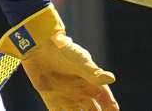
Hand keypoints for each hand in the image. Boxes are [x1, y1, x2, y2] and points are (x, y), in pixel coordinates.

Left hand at [0, 5, 118, 110]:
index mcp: (92, 83)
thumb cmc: (63, 51)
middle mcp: (82, 92)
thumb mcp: (80, 62)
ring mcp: (68, 97)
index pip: (107, 101)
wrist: (40, 47)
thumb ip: (93, 73)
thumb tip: (111, 78)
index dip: (111, 109)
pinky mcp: (53, 100)